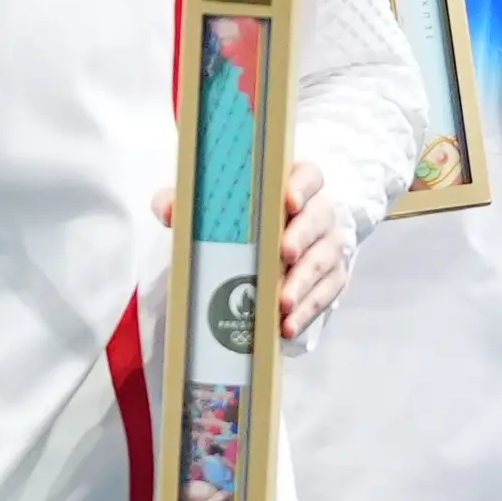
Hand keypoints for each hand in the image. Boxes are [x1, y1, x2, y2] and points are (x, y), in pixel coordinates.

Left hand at [153, 160, 349, 337]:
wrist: (271, 244)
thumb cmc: (240, 218)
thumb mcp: (209, 205)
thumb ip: (185, 200)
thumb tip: (170, 211)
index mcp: (293, 184)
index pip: (308, 175)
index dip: (302, 186)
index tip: (288, 201)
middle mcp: (318, 212)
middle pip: (319, 219)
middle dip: (302, 237)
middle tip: (284, 254)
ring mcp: (328, 246)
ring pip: (324, 261)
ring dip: (304, 283)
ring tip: (283, 302)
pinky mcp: (332, 278)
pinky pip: (325, 294)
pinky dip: (307, 311)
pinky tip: (287, 325)